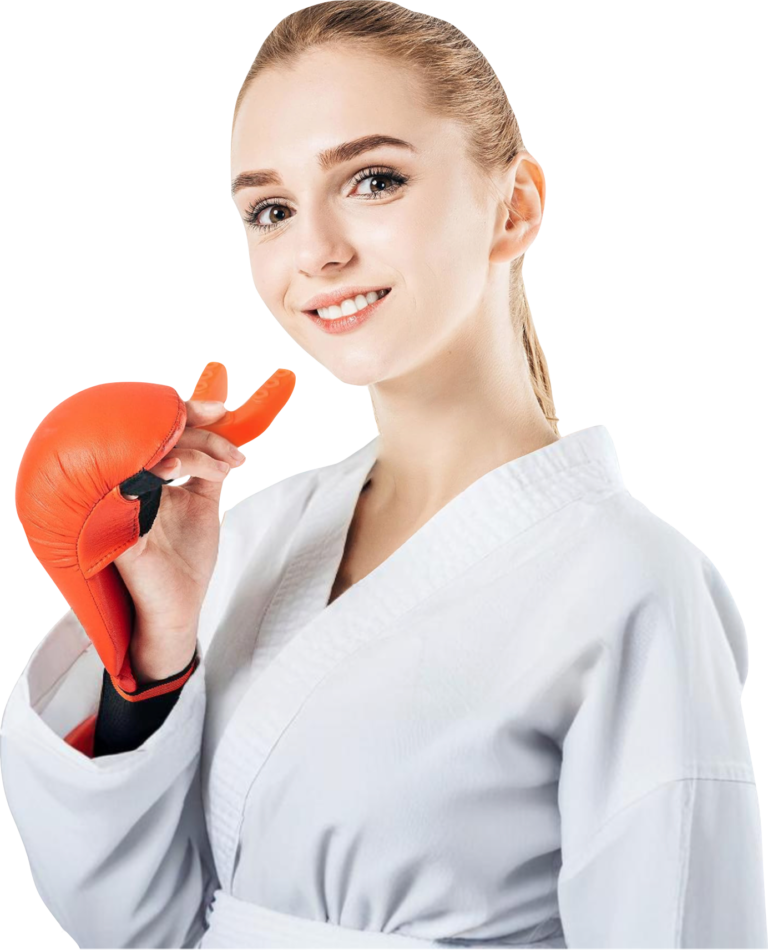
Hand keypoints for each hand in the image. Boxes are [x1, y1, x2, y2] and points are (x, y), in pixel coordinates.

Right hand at [114, 399, 245, 678]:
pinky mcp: (118, 527)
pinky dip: (167, 469)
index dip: (185, 413)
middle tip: (232, 450)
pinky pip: (134, 486)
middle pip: (153, 436)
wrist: (180, 606)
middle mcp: (123, 486)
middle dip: (199, 432)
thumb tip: (224, 440)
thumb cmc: (185, 560)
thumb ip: (209, 471)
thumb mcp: (203, 504)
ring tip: (225, 468)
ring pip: (150, 454)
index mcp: (139, 477)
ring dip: (194, 451)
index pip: (156, 432)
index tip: (221, 410)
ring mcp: (118, 504)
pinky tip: (193, 469)